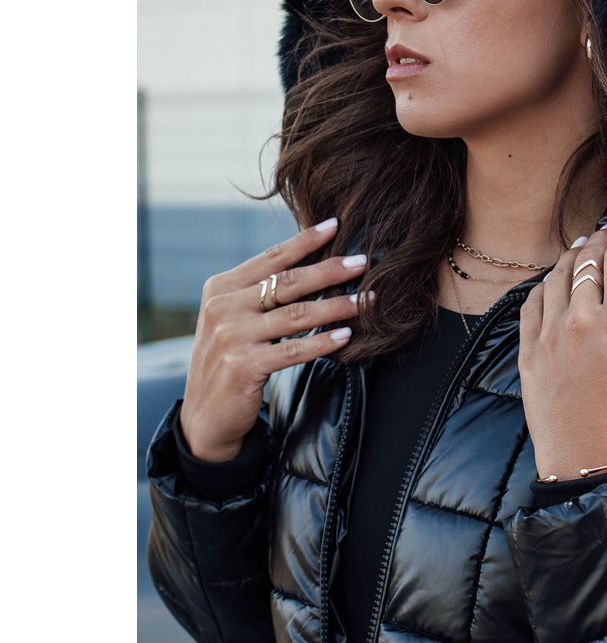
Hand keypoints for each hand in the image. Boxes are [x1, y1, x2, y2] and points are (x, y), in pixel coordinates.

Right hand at [179, 218, 373, 461]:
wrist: (205, 417)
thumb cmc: (229, 361)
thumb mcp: (233, 319)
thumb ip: (259, 293)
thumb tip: (312, 265)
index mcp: (221, 288)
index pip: (271, 258)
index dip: (304, 241)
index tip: (335, 225)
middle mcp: (223, 307)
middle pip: (288, 282)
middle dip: (330, 270)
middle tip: (363, 262)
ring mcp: (231, 336)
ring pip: (296, 314)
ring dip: (336, 306)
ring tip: (366, 300)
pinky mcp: (244, 366)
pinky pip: (293, 349)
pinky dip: (323, 342)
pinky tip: (346, 336)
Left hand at [517, 224, 606, 480]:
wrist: (583, 456)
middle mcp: (583, 318)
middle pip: (587, 260)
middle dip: (599, 241)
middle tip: (605, 233)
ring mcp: (551, 331)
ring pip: (557, 275)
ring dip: (570, 257)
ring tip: (579, 249)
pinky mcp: (528, 346)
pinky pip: (532, 301)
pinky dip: (544, 285)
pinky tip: (552, 281)